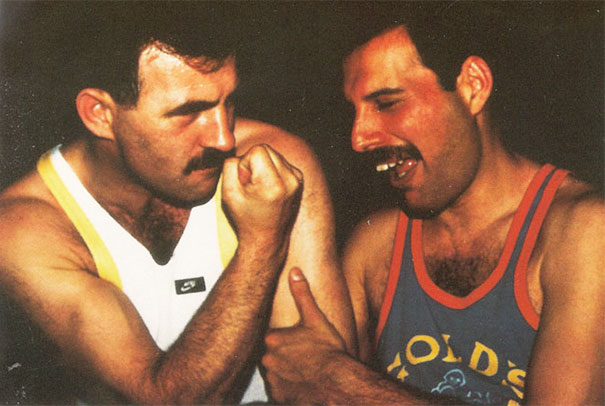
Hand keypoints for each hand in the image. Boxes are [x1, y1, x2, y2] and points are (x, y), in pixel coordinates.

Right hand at [222, 144, 302, 249]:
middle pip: (267, 149)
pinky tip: (269, 187)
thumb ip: (230, 165)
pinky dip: (272, 170)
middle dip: (254, 162)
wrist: (266, 238)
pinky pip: (281, 161)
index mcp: (273, 184)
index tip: (245, 182)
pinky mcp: (300, 179)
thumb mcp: (228, 193)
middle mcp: (290, 180)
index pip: (257, 149)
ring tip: (260, 188)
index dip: (245, 163)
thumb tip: (241, 153)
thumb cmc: (245, 217)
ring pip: (274, 153)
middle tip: (251, 185)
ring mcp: (298, 180)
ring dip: (264, 165)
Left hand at [262, 268, 347, 403]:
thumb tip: (294, 271)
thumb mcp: (315, 317)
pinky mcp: (278, 397)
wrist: (338, 381)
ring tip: (306, 371)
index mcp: (272, 338)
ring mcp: (272, 380)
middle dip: (285, 356)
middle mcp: (267, 359)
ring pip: (275, 373)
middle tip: (305, 358)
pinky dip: (288, 388)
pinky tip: (303, 384)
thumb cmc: (328, 349)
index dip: (289, 340)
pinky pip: (279, 391)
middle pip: (273, 355)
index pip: (274, 338)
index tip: (302, 344)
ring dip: (285, 372)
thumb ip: (301, 293)